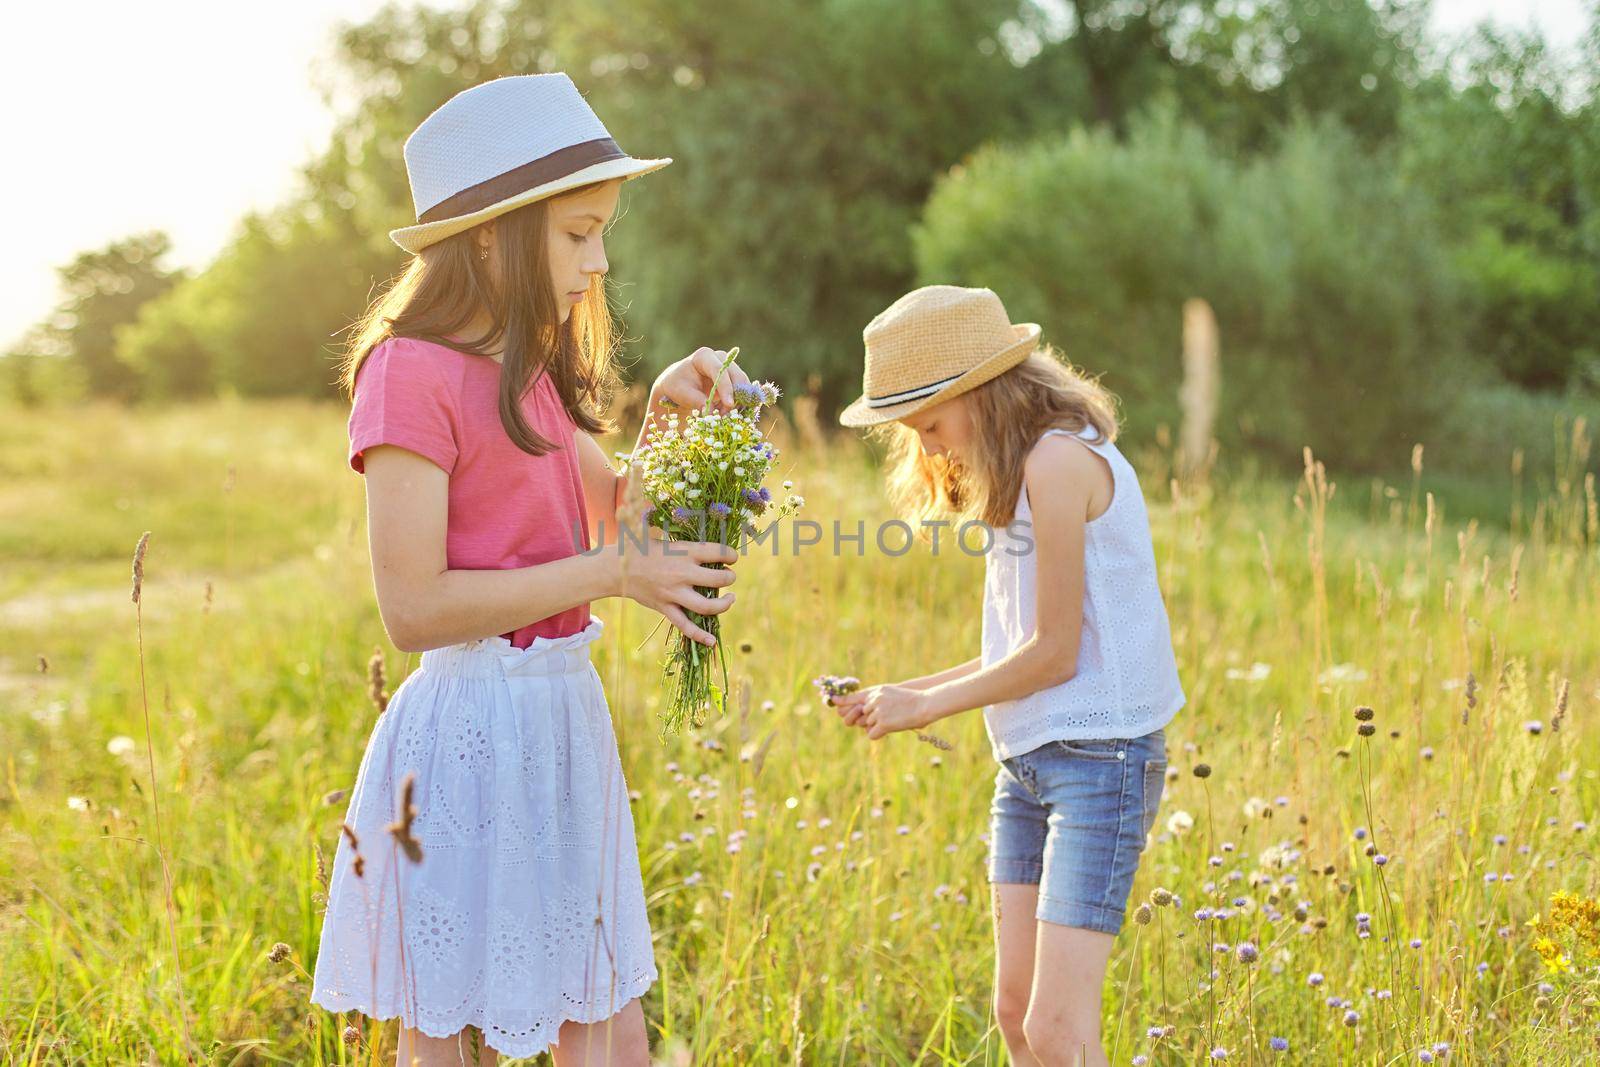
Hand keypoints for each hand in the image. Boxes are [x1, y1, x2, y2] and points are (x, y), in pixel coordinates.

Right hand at [616, 525, 736, 645]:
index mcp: (684, 552)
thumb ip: (680, 537)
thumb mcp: (661, 535)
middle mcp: (682, 573)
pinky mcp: (665, 608)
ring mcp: (674, 593)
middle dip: (730, 578)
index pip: (719, 552)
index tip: (732, 557)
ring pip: (707, 606)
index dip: (731, 555)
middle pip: (719, 579)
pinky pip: (685, 626)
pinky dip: (699, 635)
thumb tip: (693, 527)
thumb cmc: (639, 547)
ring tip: (731, 599)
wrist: (615, 568)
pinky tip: (711, 641)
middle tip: (729, 576)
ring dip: (724, 605)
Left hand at [650, 347, 751, 414]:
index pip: (719, 370)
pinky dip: (738, 404)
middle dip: (734, 397)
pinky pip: (743, 391)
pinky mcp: (735, 379)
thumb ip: (697, 401)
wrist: (681, 386)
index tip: (729, 404)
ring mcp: (730, 367)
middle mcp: (720, 358)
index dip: (726, 387)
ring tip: (722, 416)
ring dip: (737, 402)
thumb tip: (711, 412)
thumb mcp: (682, 393)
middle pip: (736, 375)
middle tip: (725, 415)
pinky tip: (726, 413)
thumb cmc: (679, 386)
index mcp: (704, 356)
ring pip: (743, 384)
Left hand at [831, 684, 933, 740]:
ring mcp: (877, 712)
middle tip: (887, 717)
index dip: (842, 701)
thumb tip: (863, 709)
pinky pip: (872, 734)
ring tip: (894, 719)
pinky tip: (891, 728)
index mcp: (875, 691)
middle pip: (862, 716)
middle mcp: (873, 700)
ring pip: (868, 725)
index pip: (853, 697)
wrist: (924, 704)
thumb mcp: (891, 693)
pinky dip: (879, 734)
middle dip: (871, 719)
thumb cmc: (911, 700)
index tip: (834, 702)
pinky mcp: (882, 724)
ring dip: (878, 726)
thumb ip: (876, 699)